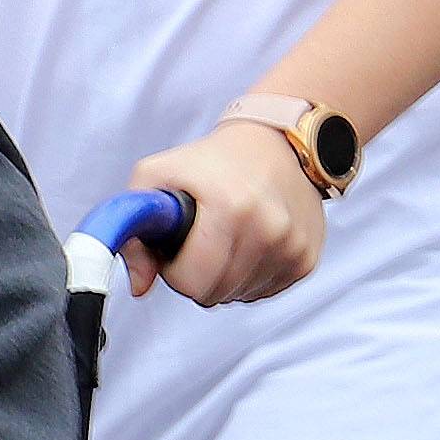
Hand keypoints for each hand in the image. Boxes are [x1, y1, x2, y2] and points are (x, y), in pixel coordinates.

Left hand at [124, 121, 326, 307]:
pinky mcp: (306, 259)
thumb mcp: (157, 175)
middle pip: (213, 295)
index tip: (179, 244)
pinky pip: (263, 292)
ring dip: (224, 276)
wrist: (276, 142)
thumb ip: (133, 232)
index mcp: (231, 207)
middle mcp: (269, 229)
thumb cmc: (213, 161)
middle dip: (197, 275)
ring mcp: (293, 247)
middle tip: (200, 241)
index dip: (174, 268)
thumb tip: (139, 286)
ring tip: (226, 238)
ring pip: (237, 297)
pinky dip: (249, 276)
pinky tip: (248, 244)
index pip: (191, 281)